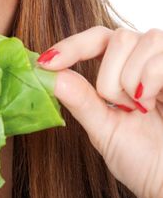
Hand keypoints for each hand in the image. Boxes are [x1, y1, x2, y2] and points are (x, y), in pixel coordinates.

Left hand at [38, 26, 162, 197]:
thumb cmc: (146, 160)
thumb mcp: (104, 129)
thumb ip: (79, 100)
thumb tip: (47, 74)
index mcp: (125, 69)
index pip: (96, 39)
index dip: (71, 46)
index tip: (45, 63)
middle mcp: (147, 58)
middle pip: (117, 37)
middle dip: (110, 77)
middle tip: (123, 107)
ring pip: (136, 40)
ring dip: (130, 80)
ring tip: (143, 108)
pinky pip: (158, 60)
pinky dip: (152, 80)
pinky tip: (156, 103)